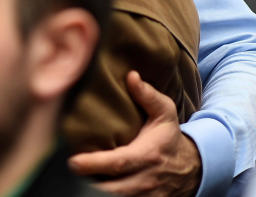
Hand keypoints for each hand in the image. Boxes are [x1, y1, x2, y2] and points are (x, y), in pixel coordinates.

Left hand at [68, 71, 201, 195]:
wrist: (192, 167)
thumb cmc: (168, 137)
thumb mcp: (165, 113)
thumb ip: (148, 95)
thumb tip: (131, 76)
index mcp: (147, 156)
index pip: (119, 163)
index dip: (95, 164)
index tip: (73, 162)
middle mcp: (146, 180)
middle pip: (114, 190)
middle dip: (89, 185)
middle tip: (68, 172)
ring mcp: (147, 196)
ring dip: (95, 193)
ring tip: (74, 182)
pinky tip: (90, 188)